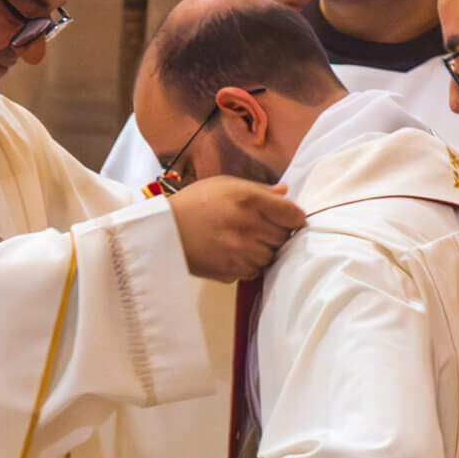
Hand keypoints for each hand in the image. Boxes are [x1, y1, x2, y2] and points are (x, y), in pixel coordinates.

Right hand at [168, 177, 304, 281]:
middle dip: (276, 233)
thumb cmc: (194, 203)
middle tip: (259, 228)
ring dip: (263, 251)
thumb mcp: (226, 185)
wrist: (163, 232)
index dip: (295, 217)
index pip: (292, 214)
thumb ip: (259, 190)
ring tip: (243, 241)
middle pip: (283, 237)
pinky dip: (249, 265)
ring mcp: (240, 253)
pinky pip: (254, 271)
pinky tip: (233, 253)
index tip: (291, 219)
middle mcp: (248, 227)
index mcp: (249, 200)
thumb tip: (285, 193)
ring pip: (270, 257)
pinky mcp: (231, 272)